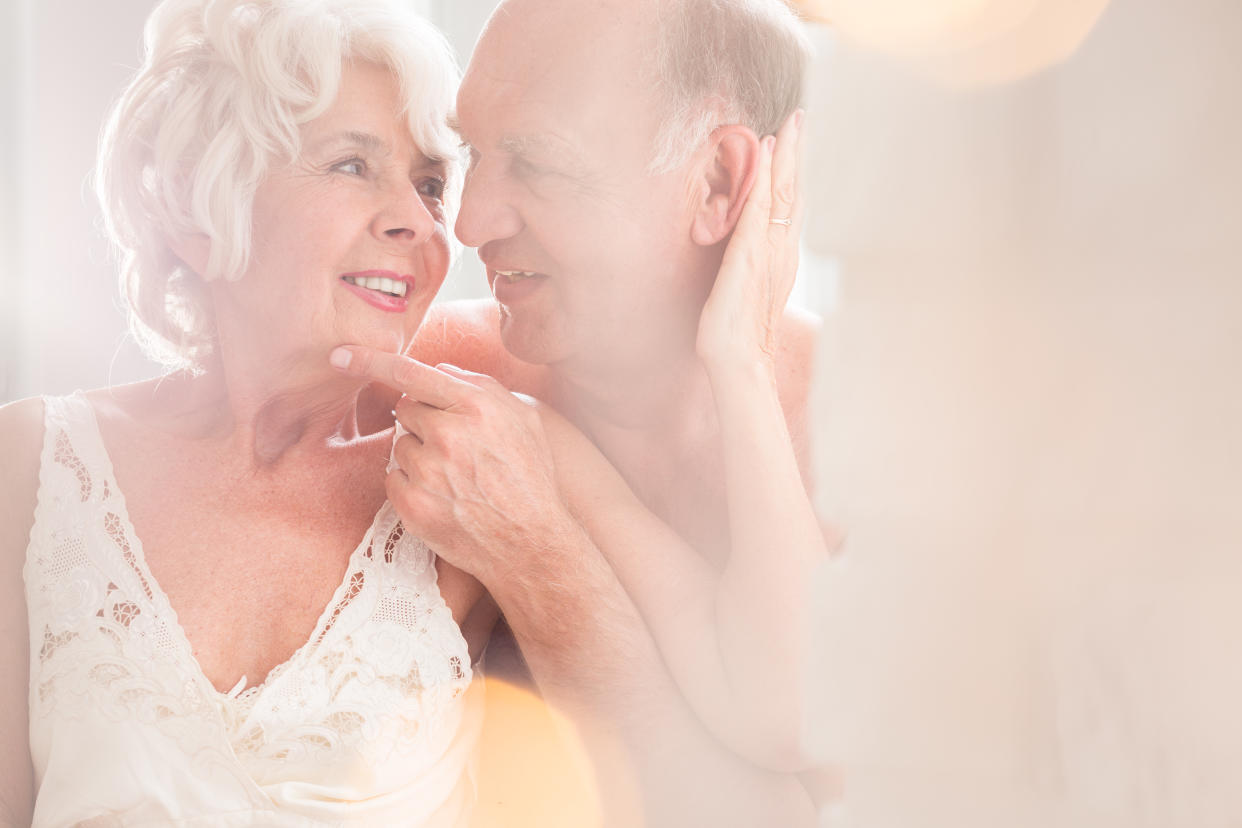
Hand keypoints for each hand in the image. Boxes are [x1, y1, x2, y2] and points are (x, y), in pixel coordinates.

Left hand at [331, 346, 580, 581]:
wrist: (530, 544)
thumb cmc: (530, 479)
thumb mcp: (523, 420)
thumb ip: (482, 387)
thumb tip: (440, 372)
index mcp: (476, 407)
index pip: (411, 374)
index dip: (370, 361)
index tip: (339, 355)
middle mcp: (448, 434)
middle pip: (406, 409)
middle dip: (424, 421)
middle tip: (456, 447)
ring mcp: (428, 472)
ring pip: (400, 445)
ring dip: (419, 455)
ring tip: (455, 478)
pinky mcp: (413, 505)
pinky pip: (393, 478)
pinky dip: (411, 485)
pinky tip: (443, 497)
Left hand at [696, 109, 804, 370]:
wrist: (739, 363)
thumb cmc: (738, 334)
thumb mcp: (749, 291)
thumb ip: (753, 266)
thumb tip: (750, 249)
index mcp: (781, 257)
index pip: (790, 204)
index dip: (794, 171)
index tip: (795, 138)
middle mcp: (781, 250)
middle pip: (793, 192)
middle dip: (799, 153)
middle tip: (802, 117)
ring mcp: (768, 252)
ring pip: (782, 195)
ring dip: (787, 157)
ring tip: (791, 125)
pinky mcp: (750, 256)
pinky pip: (758, 210)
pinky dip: (764, 180)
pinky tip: (766, 155)